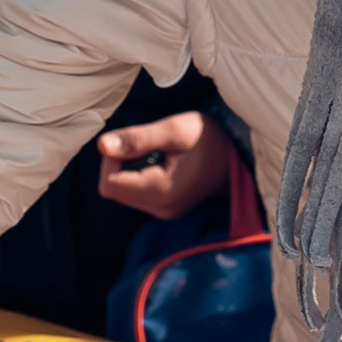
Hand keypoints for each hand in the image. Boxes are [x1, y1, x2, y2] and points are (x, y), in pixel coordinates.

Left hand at [97, 111, 233, 220]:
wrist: (241, 155)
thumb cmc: (210, 138)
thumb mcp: (173, 130)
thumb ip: (137, 139)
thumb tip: (101, 146)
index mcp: (161, 193)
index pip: (109, 184)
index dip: (112, 159)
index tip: (136, 141)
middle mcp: (161, 210)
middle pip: (114, 189)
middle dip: (121, 163)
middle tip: (149, 145)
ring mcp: (165, 211)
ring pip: (124, 191)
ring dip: (132, 168)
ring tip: (160, 153)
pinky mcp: (168, 207)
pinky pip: (138, 194)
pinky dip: (142, 175)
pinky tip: (164, 162)